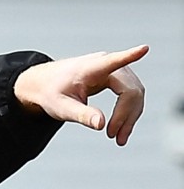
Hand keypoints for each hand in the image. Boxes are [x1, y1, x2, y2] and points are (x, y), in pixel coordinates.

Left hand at [13, 45, 147, 145]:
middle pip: (131, 90)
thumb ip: (81, 114)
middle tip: (116, 138)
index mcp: (92, 68)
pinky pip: (130, 96)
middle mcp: (107, 65)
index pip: (115, 61)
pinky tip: (120, 130)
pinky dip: (128, 113)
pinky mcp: (116, 79)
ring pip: (135, 94)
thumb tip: (101, 124)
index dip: (131, 56)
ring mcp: (115, 71)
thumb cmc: (51, 93)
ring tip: (118, 139)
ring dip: (130, 117)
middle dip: (127, 115)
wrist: (44, 85)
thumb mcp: (61, 107)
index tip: (144, 48)